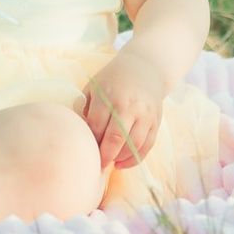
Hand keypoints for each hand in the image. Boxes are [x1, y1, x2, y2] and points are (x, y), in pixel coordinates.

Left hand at [80, 48, 165, 169]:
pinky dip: (134, 159)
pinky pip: (146, 146)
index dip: (90, 142)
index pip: (96, 126)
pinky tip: (122, 163)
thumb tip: (77, 133)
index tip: (85, 149)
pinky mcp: (155, 121)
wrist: (144, 68)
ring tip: (110, 161)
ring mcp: (144, 114)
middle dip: (104, 156)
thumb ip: (84, 108)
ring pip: (132, 145)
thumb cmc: (113, 80)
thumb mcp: (94, 86)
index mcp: (108, 95)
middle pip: (115, 139)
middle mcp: (127, 105)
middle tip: (96, 164)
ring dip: (119, 158)